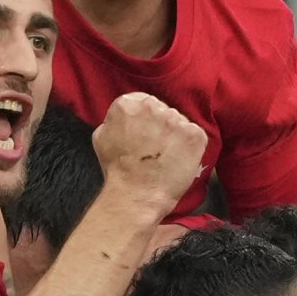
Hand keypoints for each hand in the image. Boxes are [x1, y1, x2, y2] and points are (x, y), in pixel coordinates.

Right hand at [92, 93, 206, 215]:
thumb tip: (124, 118)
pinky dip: (189, 147)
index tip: (144, 133)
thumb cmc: (118, 170)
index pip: (142, 101)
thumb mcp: (101, 137)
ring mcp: (176, 119)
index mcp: (128, 104)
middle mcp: (153, 106)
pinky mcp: (194, 134)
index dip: (144, 120)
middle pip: (162, 110)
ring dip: (175, 135)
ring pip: (179, 122)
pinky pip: (194, 135)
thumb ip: (114, 120)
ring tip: (165, 156)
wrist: (137, 194)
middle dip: (160, 126)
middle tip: (154, 148)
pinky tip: (178, 159)